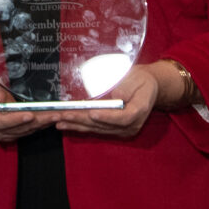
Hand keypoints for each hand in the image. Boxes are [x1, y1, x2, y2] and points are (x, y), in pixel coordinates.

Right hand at [0, 70, 58, 143]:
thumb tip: (1, 99)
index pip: (0, 121)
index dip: (16, 119)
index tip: (30, 115)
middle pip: (17, 128)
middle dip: (38, 122)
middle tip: (55, 115)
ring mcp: (1, 133)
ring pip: (24, 131)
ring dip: (42, 125)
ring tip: (58, 116)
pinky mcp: (9, 134)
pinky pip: (26, 131)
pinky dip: (39, 126)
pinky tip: (50, 120)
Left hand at [48, 62, 165, 137]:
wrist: (149, 88)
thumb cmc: (142, 81)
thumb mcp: (138, 78)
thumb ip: (128, 87)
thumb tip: (117, 96)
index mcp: (139, 111)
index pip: (123, 118)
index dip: (107, 117)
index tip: (92, 113)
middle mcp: (131, 125)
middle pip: (104, 125)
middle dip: (81, 120)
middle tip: (64, 115)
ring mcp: (122, 130)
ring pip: (96, 128)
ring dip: (76, 125)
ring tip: (59, 120)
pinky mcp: (113, 130)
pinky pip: (94, 129)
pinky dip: (79, 126)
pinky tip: (66, 124)